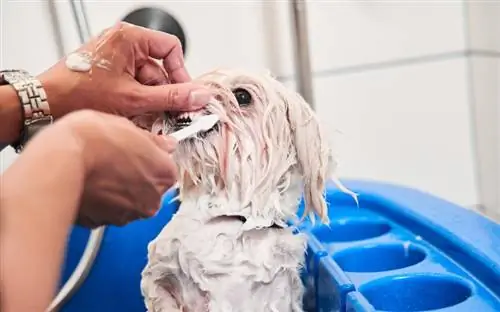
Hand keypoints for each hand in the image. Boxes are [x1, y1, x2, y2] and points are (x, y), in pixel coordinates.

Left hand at [38, 22, 210, 127]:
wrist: (45, 105)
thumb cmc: (78, 94)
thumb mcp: (134, 98)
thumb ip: (171, 98)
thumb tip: (198, 96)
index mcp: (129, 38)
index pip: (170, 48)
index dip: (181, 72)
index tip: (184, 93)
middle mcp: (121, 44)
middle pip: (158, 68)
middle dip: (162, 93)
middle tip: (165, 112)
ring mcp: (114, 59)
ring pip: (146, 80)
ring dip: (148, 100)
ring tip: (139, 115)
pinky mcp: (108, 72)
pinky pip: (132, 84)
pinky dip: (135, 101)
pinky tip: (129, 114)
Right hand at [58, 110, 177, 227]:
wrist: (59, 162)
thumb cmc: (93, 140)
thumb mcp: (128, 126)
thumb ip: (153, 141)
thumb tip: (165, 144)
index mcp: (164, 174)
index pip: (167, 169)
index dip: (151, 159)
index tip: (138, 152)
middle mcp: (151, 200)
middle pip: (149, 189)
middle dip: (136, 178)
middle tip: (115, 160)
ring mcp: (126, 215)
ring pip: (127, 203)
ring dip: (117, 192)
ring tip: (98, 172)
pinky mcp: (101, 224)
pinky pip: (105, 212)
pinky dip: (99, 202)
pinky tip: (88, 185)